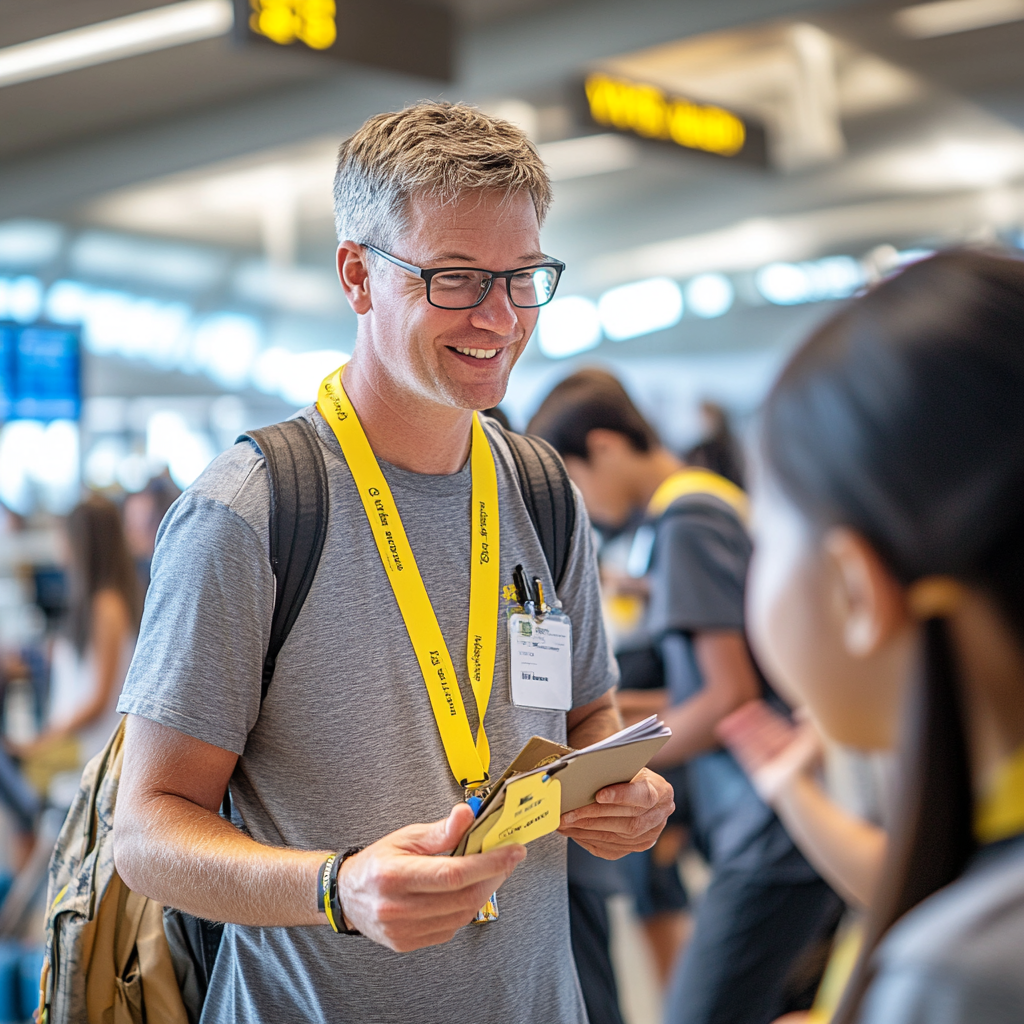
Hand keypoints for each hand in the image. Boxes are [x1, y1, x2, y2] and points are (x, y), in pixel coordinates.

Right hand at [337, 804, 525, 951]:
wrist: (347, 895)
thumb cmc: (377, 863)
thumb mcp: (406, 837)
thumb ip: (440, 831)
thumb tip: (467, 815)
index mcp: (393, 875)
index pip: (452, 873)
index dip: (488, 863)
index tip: (512, 851)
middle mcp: (397, 907)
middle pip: (462, 897)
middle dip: (494, 876)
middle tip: (508, 859)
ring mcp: (402, 930)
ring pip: (461, 915)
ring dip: (484, 892)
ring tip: (490, 872)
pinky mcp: (408, 943)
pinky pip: (451, 928)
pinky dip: (466, 908)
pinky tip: (466, 891)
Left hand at [558, 767, 673, 858]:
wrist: (640, 788)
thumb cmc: (627, 772)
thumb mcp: (624, 766)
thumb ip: (610, 770)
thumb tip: (578, 774)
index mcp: (661, 790)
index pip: (643, 796)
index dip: (621, 796)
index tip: (598, 795)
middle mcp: (660, 815)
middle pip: (627, 821)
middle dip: (593, 817)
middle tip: (568, 814)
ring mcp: (650, 835)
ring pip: (617, 837)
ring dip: (586, 831)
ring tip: (564, 823)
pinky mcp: (637, 847)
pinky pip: (612, 849)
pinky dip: (589, 840)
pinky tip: (573, 832)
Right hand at [715, 700, 821, 804]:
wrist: (801, 792)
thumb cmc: (811, 768)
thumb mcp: (816, 739)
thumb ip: (810, 722)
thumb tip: (801, 712)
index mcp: (796, 750)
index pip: (777, 729)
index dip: (766, 717)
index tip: (754, 706)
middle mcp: (782, 758)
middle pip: (763, 736)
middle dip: (751, 724)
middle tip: (739, 710)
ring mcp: (770, 767)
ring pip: (752, 744)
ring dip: (740, 732)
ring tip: (727, 721)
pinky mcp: (759, 775)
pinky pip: (745, 755)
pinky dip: (736, 743)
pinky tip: (727, 733)